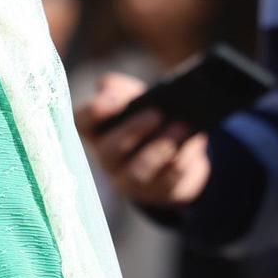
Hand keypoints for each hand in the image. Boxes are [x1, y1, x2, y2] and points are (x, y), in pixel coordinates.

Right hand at [73, 73, 211, 209]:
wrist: (178, 150)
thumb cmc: (149, 119)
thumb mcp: (136, 99)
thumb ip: (120, 89)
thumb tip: (107, 86)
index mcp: (99, 131)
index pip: (82, 123)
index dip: (94, 112)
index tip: (116, 101)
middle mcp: (109, 159)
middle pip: (109, 150)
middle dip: (133, 131)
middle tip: (156, 114)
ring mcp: (131, 180)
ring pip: (138, 171)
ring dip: (159, 149)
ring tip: (182, 127)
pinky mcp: (158, 192)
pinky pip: (168, 181)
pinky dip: (183, 160)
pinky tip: (194, 143)